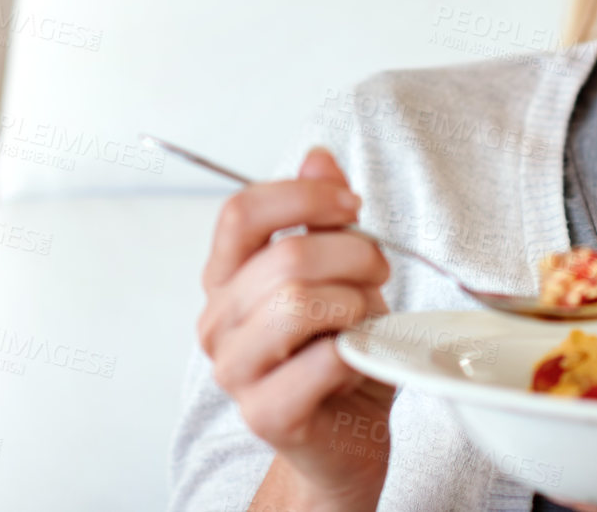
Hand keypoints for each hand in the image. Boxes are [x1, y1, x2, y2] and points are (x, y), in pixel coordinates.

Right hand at [197, 147, 395, 511]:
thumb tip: (317, 158)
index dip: (303, 197)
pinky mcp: (265, 413)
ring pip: (298, 303)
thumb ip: (321, 218)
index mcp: (227, 279)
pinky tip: (359, 359)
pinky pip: (321, 360)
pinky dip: (357, 351)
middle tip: (378, 273)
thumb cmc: (339, 351)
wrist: (348, 438)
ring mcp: (235, 370)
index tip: (351, 205)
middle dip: (352, 255)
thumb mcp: (337, 273)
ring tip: (366, 318)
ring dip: (354, 304)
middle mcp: (218, 322)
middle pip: (283, 256)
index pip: (241, 212)